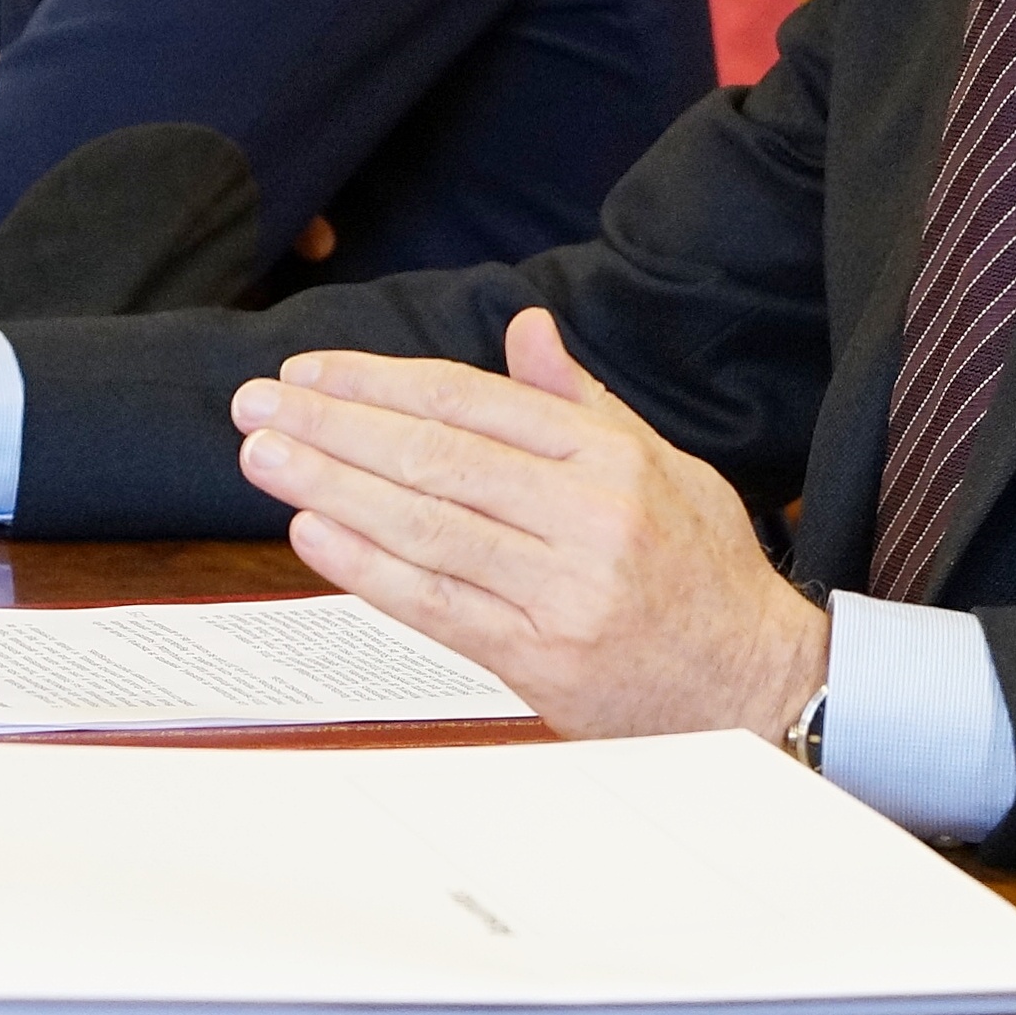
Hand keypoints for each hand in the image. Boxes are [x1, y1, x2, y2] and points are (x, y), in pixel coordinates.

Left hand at [229, 306, 826, 741]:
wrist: (757, 685)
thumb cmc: (702, 569)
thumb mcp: (662, 463)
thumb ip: (579, 402)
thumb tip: (525, 328)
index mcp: (610, 459)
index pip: (469, 402)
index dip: (379, 382)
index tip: (311, 371)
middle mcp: (588, 518)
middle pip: (436, 457)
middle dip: (336, 426)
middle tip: (258, 404)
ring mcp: (564, 593)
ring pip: (427, 527)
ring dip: (333, 485)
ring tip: (265, 456)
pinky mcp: (544, 662)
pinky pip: (439, 606)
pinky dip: (369, 567)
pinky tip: (314, 532)